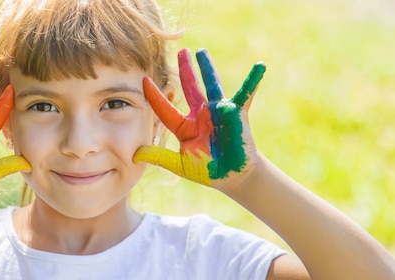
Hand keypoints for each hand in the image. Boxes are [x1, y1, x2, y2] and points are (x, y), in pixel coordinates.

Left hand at [134, 48, 264, 188]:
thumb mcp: (180, 164)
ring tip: (200, 52)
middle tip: (181, 51)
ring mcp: (218, 111)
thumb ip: (160, 157)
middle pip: (190, 87)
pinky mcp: (236, 113)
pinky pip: (246, 94)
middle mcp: (200, 114)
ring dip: (207, 67)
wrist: (232, 176)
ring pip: (211, 84)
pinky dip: (253, 81)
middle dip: (185, 69)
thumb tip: (135, 154)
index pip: (165, 108)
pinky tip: (260, 66)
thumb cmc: (206, 171)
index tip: (144, 80)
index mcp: (184, 126)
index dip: (154, 95)